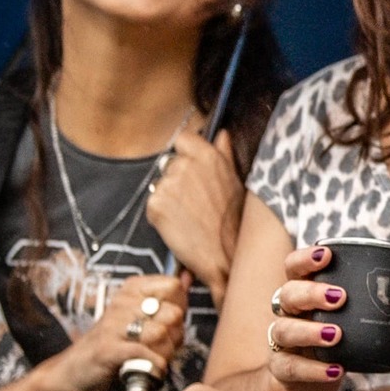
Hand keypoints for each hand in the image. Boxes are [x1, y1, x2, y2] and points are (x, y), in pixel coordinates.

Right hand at [47, 274, 187, 390]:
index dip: (180, 307)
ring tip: (155, 358)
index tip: (169, 322)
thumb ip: (166, 300)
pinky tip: (150, 368)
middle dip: (175, 335)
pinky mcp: (108, 349)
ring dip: (165, 352)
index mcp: (131, 290)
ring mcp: (113, 326)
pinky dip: (154, 365)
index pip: (173, 286)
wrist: (76, 369)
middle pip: (173, 312)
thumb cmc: (114, 342)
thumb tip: (187, 278)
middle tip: (163, 346)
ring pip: (161, 333)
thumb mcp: (140, 316)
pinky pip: (144, 352)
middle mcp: (121, 303)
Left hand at [145, 130, 243, 302]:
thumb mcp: (236, 182)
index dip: (186, 153)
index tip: (192, 167)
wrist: (226, 257)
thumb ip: (224, 154)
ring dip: (170, 198)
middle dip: (178, 179)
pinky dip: (162, 215)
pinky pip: (153, 204)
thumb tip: (221, 134)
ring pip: (161, 185)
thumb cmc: (234, 222)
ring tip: (189, 215)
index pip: (184, 139)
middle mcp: (186, 166)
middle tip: (194, 201)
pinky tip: (180, 225)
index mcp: (207, 156)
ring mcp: (169, 185)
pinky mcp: (156, 205)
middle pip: (171, 164)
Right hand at [262, 246, 350, 390]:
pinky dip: (314, 370)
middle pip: (288, 294)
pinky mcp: (282, 370)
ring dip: (310, 330)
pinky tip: (335, 369)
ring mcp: (282, 342)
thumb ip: (377, 313)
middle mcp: (289, 313)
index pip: (294, 268)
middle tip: (339, 297)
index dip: (305, 258)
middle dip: (311, 293)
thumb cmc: (334, 342)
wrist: (311, 384)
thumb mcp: (352, 323)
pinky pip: (291, 368)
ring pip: (284, 329)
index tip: (327, 255)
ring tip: (337, 334)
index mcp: (304, 293)